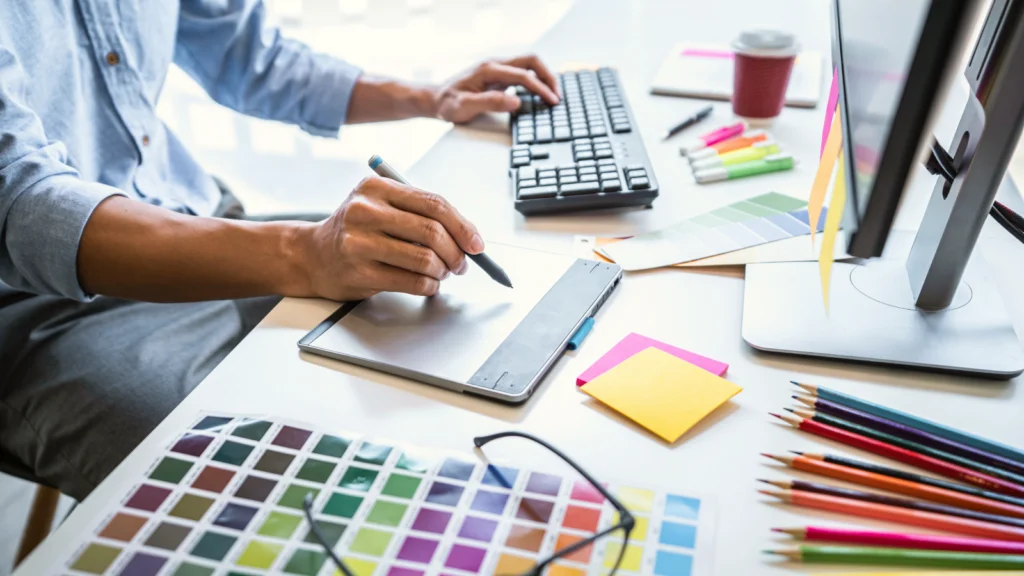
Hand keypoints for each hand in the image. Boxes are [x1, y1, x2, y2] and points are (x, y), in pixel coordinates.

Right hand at [301, 176, 482, 300]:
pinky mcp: (360, 272)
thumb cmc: (355, 231)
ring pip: (424, 259)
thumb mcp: (380, 207)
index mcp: (376, 188)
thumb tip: (468, 236)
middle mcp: (365, 211)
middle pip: (432, 231)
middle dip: (457, 252)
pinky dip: (429, 286)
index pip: (433, 203)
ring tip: (443, 273)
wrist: (311, 255)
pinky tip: (429, 284)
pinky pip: (411, 281)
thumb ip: (419, 214)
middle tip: (462, 264)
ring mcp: (360, 242)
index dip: (462, 225)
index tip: (477, 244)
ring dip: (443, 271)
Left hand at [433, 54, 560, 123]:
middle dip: (548, 76)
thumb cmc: (447, 104)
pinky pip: (522, 73)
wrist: (435, 100)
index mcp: (488, 70)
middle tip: (557, 95)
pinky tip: (540, 94)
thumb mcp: (465, 107)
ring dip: (543, 77)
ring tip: (553, 95)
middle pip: (530, 61)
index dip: (540, 88)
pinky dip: (536, 81)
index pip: (523, 75)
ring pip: (528, 65)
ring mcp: (497, 69)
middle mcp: (495, 65)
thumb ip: (490, 102)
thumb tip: (516, 100)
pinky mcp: (498, 76)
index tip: (552, 101)